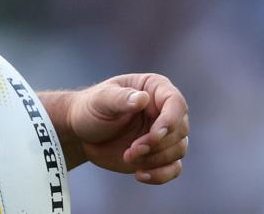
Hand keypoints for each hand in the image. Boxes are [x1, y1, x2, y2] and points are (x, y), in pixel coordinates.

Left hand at [58, 73, 188, 183]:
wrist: (83, 132)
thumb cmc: (91, 108)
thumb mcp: (101, 100)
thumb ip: (121, 98)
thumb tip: (142, 98)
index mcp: (154, 89)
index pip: (176, 103)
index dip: (171, 120)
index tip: (155, 135)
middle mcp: (164, 110)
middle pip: (180, 129)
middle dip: (158, 144)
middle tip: (132, 149)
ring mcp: (164, 134)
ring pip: (179, 149)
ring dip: (155, 158)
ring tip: (128, 156)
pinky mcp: (159, 155)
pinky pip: (174, 168)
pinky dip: (161, 175)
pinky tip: (139, 174)